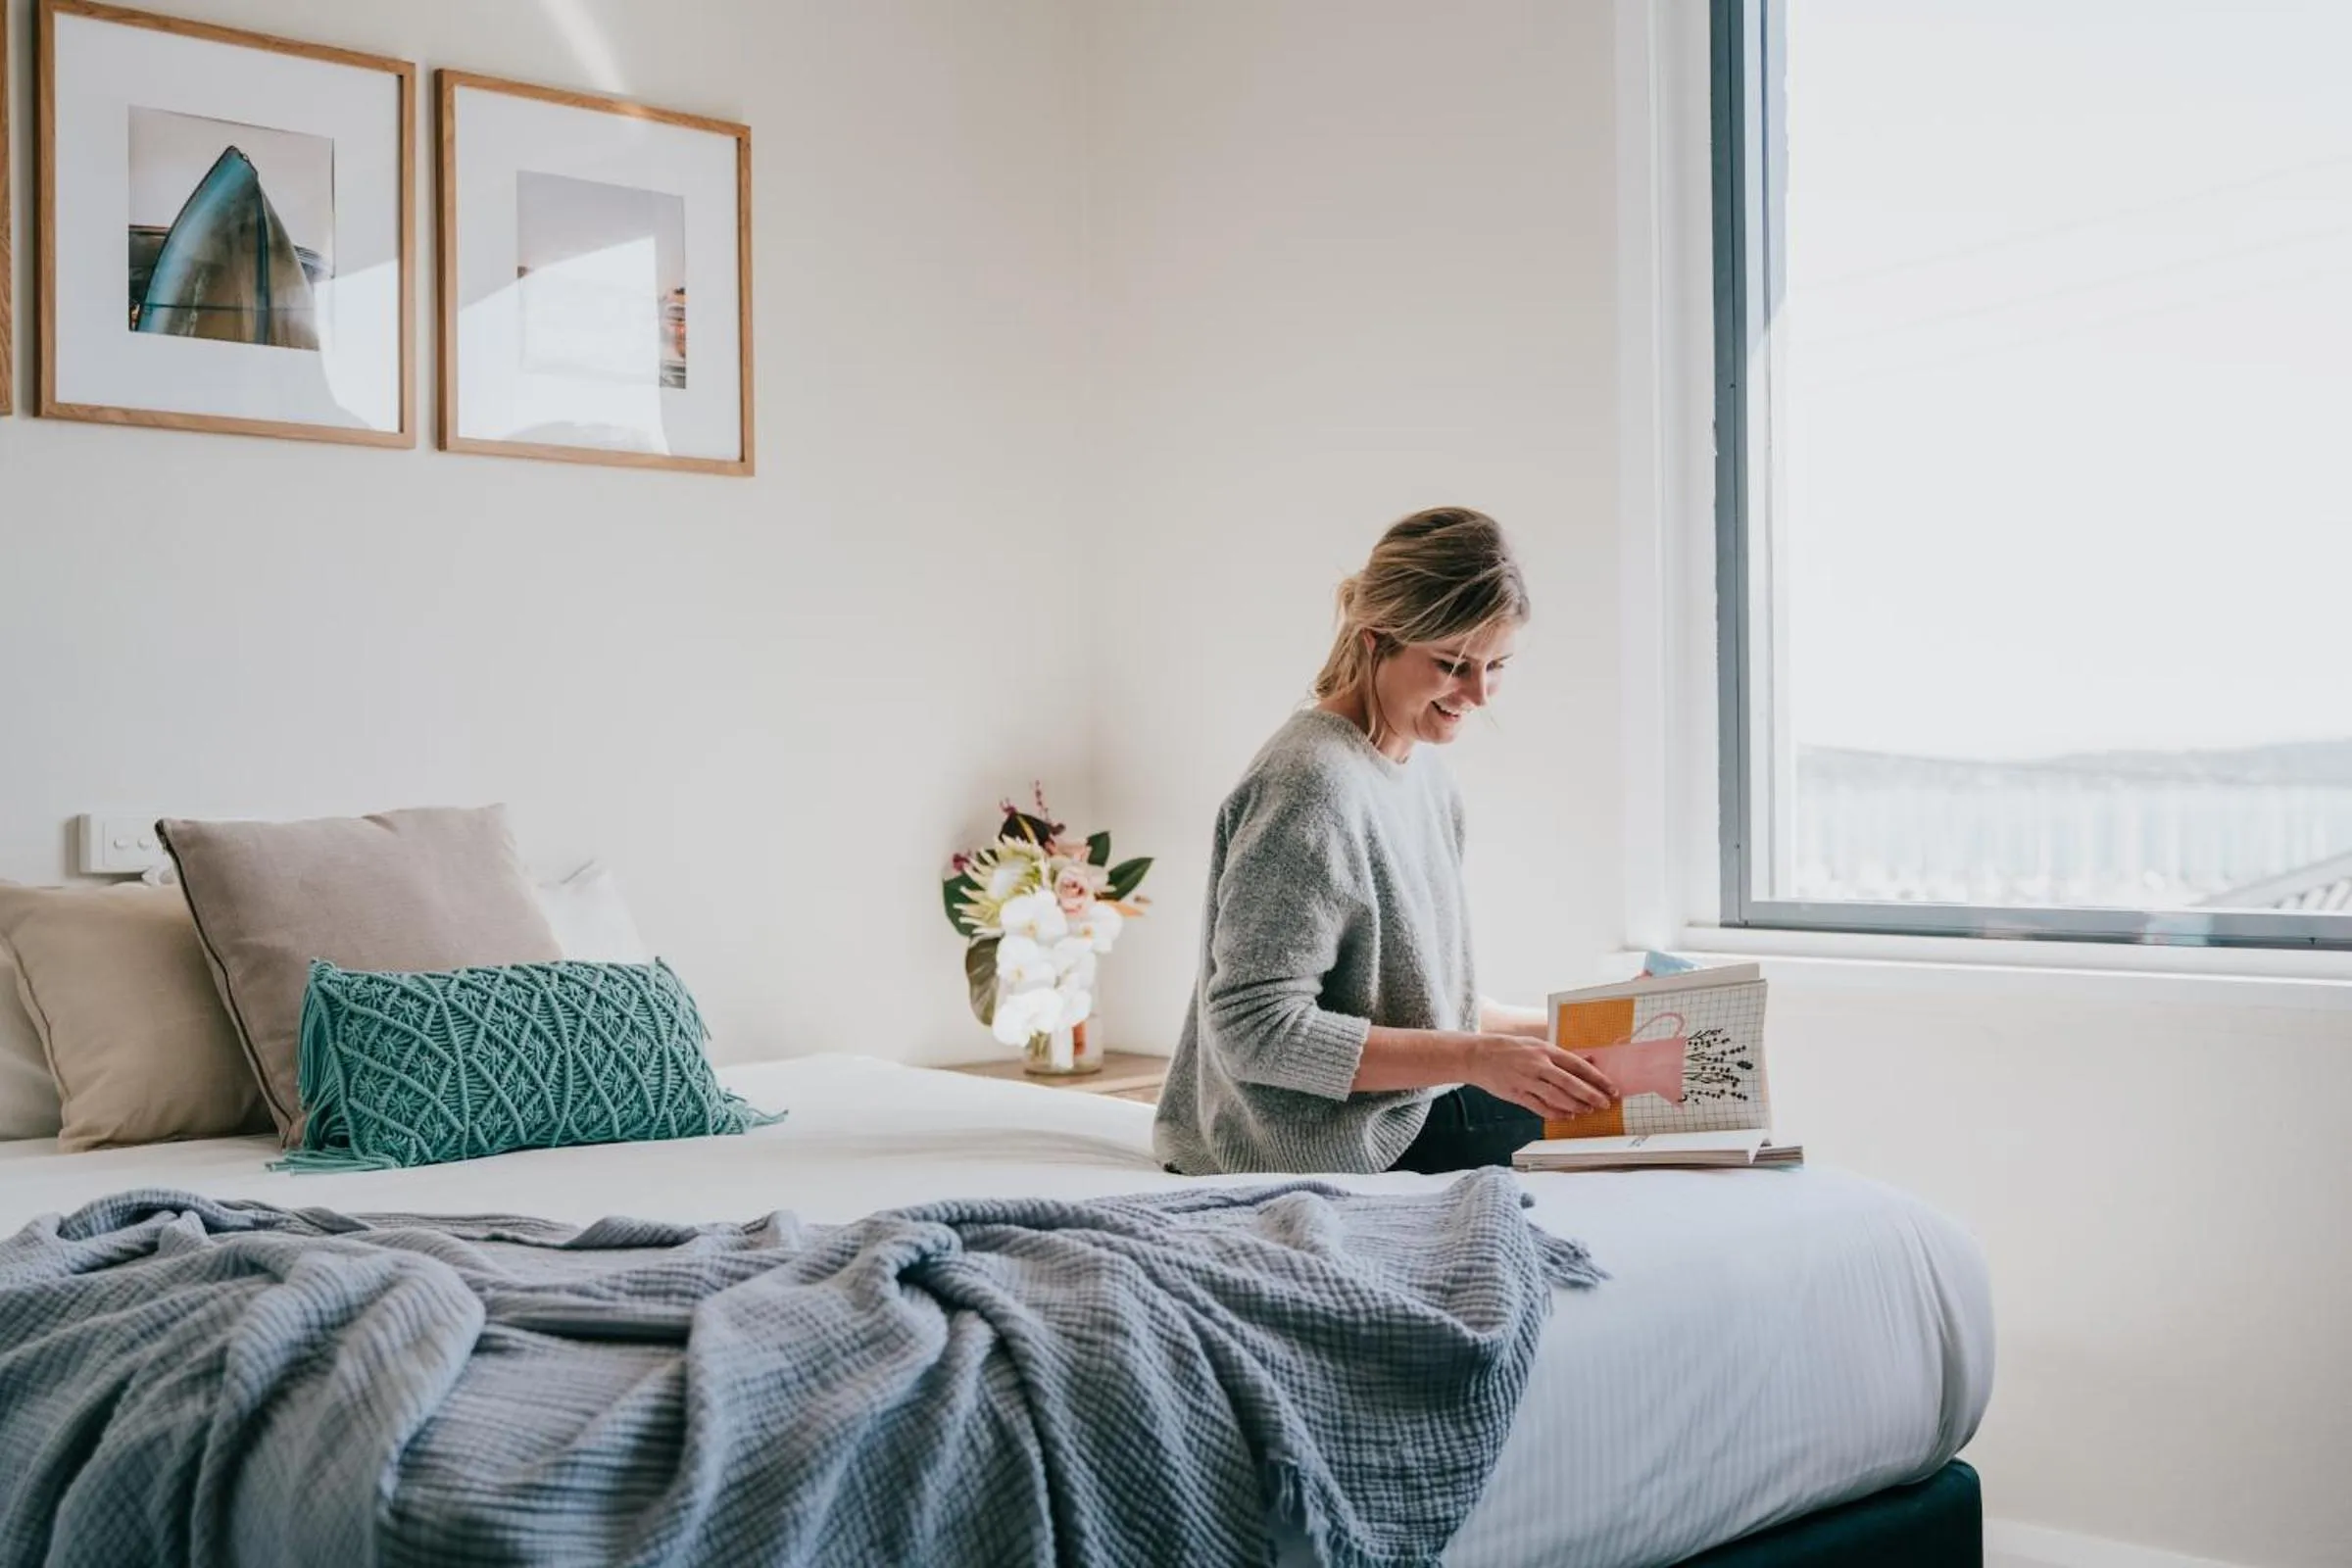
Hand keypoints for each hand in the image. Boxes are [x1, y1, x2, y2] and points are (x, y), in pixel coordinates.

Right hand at [1464, 1035, 1618, 1119]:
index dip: (1596, 1078)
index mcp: (1545, 1050)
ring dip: (1576, 1106)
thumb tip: (1585, 1059)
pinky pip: (1540, 1107)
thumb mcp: (1534, 1044)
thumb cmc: (1508, 1048)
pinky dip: (1555, 1113)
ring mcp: (1527, 1081)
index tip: (1610, 1086)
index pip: (1577, 1065)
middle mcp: (1538, 1065)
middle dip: (1591, 1095)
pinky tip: (1566, 1116)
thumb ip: (1558, 1055)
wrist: (1478, 1056)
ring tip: (1588, 1110)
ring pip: (1557, 1097)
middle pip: (1570, 1083)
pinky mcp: (1517, 1094)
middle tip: (1605, 1103)